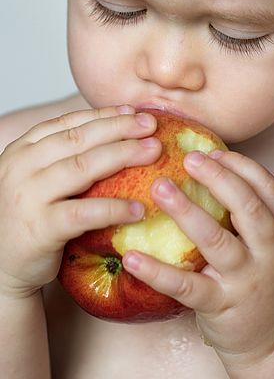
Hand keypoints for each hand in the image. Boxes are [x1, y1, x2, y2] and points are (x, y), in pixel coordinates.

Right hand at [0, 105, 160, 297]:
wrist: (2, 267)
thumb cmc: (31, 218)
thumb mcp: (39, 178)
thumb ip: (66, 156)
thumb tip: (119, 131)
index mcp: (23, 150)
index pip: (68, 123)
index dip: (104, 115)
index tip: (134, 112)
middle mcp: (22, 167)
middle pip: (80, 139)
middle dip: (120, 129)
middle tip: (152, 125)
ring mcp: (28, 196)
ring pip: (83, 167)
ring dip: (123, 155)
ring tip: (153, 153)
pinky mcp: (40, 228)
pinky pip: (84, 213)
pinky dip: (114, 208)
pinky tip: (137, 208)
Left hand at [122, 149, 273, 367]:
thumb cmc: (269, 285)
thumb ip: (255, 218)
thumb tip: (216, 177)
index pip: (268, 189)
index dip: (243, 166)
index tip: (215, 151)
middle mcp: (268, 252)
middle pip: (247, 207)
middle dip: (219, 179)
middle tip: (188, 158)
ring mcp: (245, 280)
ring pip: (217, 241)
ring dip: (187, 211)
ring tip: (159, 188)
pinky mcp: (221, 306)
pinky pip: (187, 287)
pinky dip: (158, 272)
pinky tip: (132, 257)